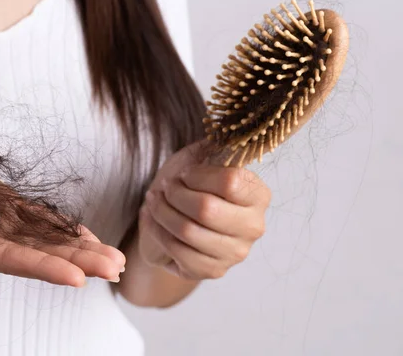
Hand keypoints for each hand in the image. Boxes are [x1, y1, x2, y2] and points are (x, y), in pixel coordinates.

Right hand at [0, 138, 124, 286]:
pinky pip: (34, 217)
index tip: (78, 278)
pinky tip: (86, 235)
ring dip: (77, 248)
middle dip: (75, 261)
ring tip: (113, 258)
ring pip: (41, 239)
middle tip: (115, 268)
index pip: (8, 260)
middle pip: (35, 254)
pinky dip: (61, 226)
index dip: (43, 268)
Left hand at [138, 142, 269, 279]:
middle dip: (175, 195)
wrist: (174, 216)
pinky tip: (156, 222)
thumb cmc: (190, 185)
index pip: (231, 182)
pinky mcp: (213, 271)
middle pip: (207, 209)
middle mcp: (253, 226)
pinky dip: (159, 233)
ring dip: (162, 213)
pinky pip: (179, 252)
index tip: (183, 174)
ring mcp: (235, 253)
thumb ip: (211, 149)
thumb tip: (220, 141)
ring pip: (188, 231)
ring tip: (154, 202)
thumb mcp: (200, 158)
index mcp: (257, 194)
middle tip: (165, 188)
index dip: (198, 176)